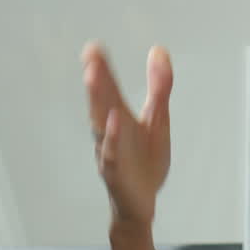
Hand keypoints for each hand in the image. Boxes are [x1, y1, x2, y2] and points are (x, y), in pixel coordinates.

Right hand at [82, 42, 172, 227]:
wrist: (141, 203)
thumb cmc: (145, 160)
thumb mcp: (157, 119)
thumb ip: (159, 87)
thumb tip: (159, 50)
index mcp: (119, 117)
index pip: (109, 89)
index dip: (102, 68)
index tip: (94, 46)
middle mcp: (110, 132)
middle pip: (102, 102)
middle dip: (97, 79)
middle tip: (91, 56)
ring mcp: (111, 151)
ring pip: (101, 125)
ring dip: (97, 102)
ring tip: (93, 78)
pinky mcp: (117, 172)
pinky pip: (112, 155)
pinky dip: (111, 139)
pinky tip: (113, 121)